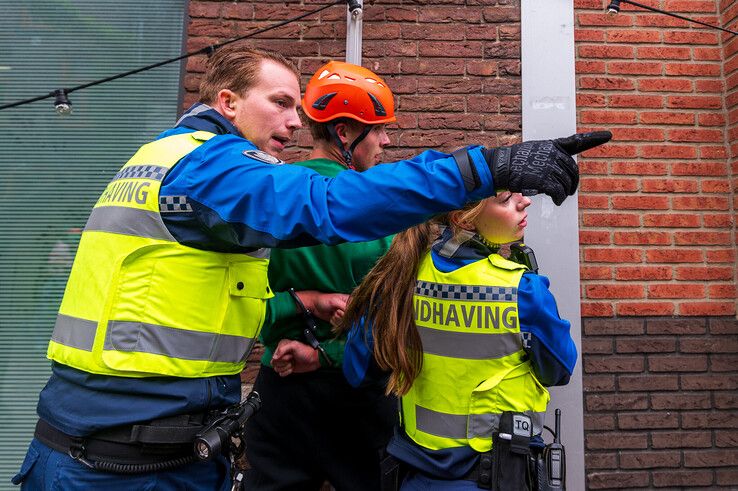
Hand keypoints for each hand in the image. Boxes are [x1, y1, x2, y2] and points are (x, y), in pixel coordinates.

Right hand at [271, 339, 319, 376]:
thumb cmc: (306, 351)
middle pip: (274, 363)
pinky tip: (293, 368)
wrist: (313, 360)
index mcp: (281, 346)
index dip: (282, 358)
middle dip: (284, 363)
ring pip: (277, 369)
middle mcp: (281, 354)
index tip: (290, 355)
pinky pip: (281, 374)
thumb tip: (274, 357)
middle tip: (292, 359)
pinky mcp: (287, 368)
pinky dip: (287, 372)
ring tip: (293, 363)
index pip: (274, 357)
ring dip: (286, 368)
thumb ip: (282, 349)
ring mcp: (284, 362)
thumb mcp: (294, 345)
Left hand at [295, 290, 348, 321]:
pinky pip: (339, 325)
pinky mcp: (338, 320)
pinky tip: (331, 317)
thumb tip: (352, 313)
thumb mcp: (335, 301)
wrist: (314, 305)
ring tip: (332, 313)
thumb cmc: (324, 300)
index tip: (343, 311)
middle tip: (336, 311)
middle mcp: (347, 308)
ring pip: (345, 322)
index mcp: (349, 301)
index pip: (356, 309)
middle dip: (342, 315)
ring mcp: (343, 315)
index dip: (350, 312)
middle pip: (350, 317)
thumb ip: (344, 306)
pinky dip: (334, 322)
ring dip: (337, 319)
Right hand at [484, 131, 611, 205]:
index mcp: (552, 145)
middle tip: (569, 192)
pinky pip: (558, 191)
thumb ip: (550, 158)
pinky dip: (559, 198)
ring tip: (559, 197)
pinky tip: (557, 201)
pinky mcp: (544, 178)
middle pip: (572, 171)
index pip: (576, 141)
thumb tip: (562, 173)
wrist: (501, 167)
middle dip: (572, 183)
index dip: (593, 138)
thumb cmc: (514, 162)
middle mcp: (553, 153)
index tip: (608, 135)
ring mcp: (549, 165)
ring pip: (566, 183)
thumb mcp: (534, 152)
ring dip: (565, 192)